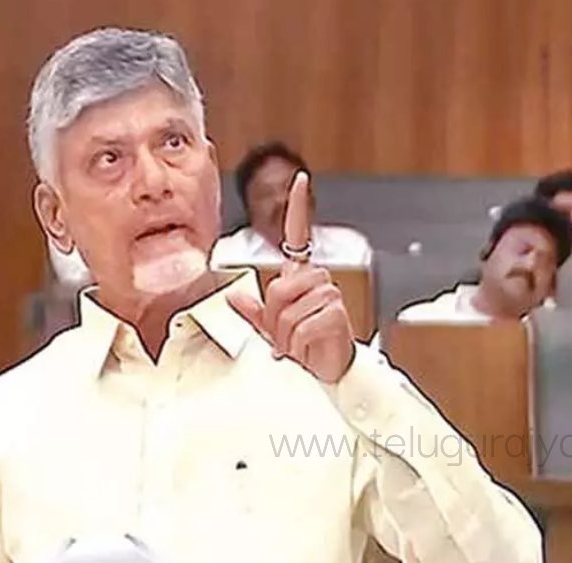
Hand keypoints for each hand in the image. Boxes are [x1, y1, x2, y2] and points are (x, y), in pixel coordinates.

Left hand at [228, 171, 355, 382]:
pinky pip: (301, 325)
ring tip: (298, 343)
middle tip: (286, 335)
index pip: (299, 237)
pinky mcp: (336, 314)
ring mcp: (329, 297)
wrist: (330, 374)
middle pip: (278, 288)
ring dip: (286, 334)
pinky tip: (308, 347)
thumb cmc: (308, 348)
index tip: (300, 180)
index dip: (299, 208)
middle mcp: (318, 283)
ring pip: (287, 309)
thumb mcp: (273, 330)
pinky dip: (297, 343)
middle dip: (275, 318)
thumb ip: (254, 314)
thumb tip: (235, 297)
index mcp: (302, 280)